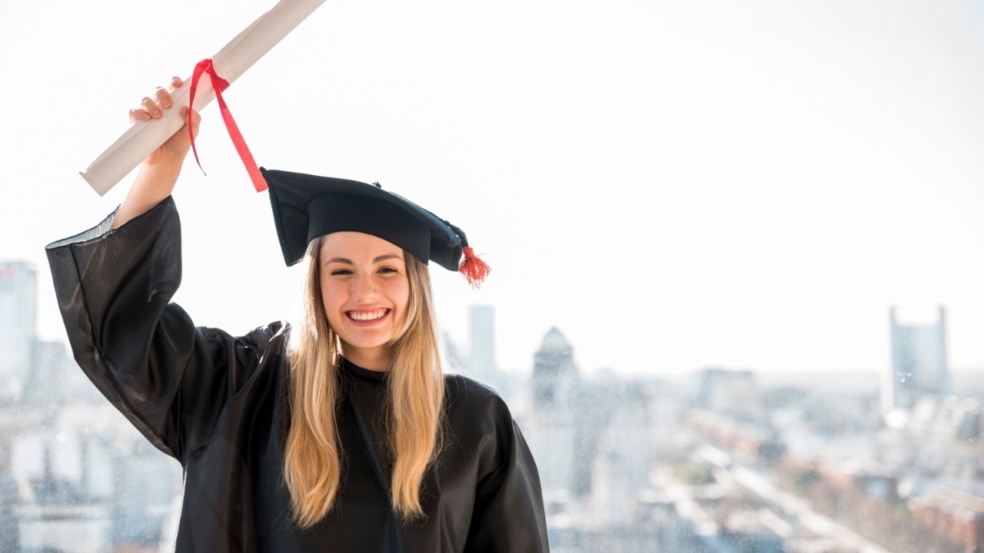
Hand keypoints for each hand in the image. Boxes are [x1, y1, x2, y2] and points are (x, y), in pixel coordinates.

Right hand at [111, 77, 201, 228]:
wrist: (166, 162)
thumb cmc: (179, 145)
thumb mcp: (192, 133)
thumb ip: (194, 121)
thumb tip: (190, 109)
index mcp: (174, 105)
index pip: (173, 88)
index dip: (174, 82)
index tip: (178, 84)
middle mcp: (160, 106)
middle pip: (158, 90)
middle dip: (163, 94)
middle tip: (169, 106)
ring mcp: (148, 113)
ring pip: (145, 99)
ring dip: (151, 104)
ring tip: (158, 117)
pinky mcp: (137, 123)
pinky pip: (133, 111)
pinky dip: (138, 112)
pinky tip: (146, 119)